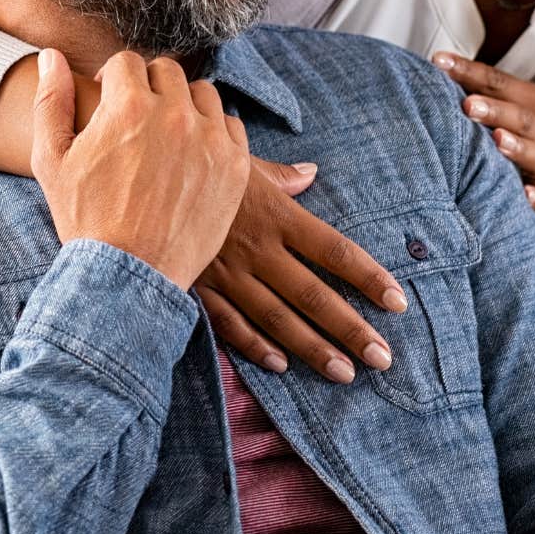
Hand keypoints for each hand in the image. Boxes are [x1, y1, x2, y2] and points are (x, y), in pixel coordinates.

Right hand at [30, 49, 251, 288]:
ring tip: (167, 135)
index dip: (114, 80)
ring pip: (202, 94)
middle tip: (138, 119)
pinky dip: (213, 133)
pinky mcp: (235, 166)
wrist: (128, 274)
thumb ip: (51, 101)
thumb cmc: (85, 219)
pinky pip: (230, 126)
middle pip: (167, 72)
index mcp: (127, 106)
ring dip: (184, 105)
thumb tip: (51, 56)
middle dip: (149, 88)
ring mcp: (209, 139)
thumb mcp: (52, 160)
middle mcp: (173, 114)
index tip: (111, 101)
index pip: (127, 62)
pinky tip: (194, 154)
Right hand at [194, 160, 407, 382]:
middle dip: (351, 329)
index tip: (397, 302)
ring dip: (313, 349)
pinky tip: (281, 365)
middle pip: (314, 295)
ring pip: (278, 318)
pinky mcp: (199, 287)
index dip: (368, 277)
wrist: (137, 175)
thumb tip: (311, 173)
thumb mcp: (240, 160)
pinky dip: (255, 347)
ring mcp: (227, 272)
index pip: (334, 250)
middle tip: (383, 358)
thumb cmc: (194, 163)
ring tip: (344, 373)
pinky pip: (231, 324)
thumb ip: (280, 175)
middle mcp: (258, 248)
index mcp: (276, 214)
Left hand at [432, 53, 534, 215]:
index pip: (499, 82)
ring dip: (515, 148)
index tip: (439, 62)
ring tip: (496, 140)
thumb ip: (496, 91)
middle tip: (467, 104)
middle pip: (518, 117)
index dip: (469, 72)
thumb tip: (443, 72)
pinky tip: (524, 196)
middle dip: (493, 111)